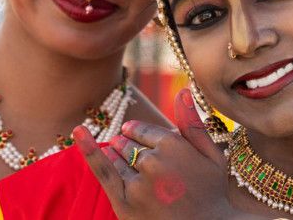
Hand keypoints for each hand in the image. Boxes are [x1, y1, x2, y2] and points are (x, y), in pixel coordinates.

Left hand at [75, 89, 232, 219]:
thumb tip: (182, 90)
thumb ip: (193, 123)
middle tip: (145, 164)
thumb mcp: (212, 156)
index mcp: (174, 144)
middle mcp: (153, 160)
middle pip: (130, 143)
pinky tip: (79, 132)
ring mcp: (138, 182)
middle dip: (131, 146)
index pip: (146, 131)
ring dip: (118, 155)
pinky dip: (89, 150)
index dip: (144, 136)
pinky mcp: (125, 202)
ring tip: (129, 164)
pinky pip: (103, 171)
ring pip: (118, 157)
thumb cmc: (213, 194)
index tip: (145, 141)